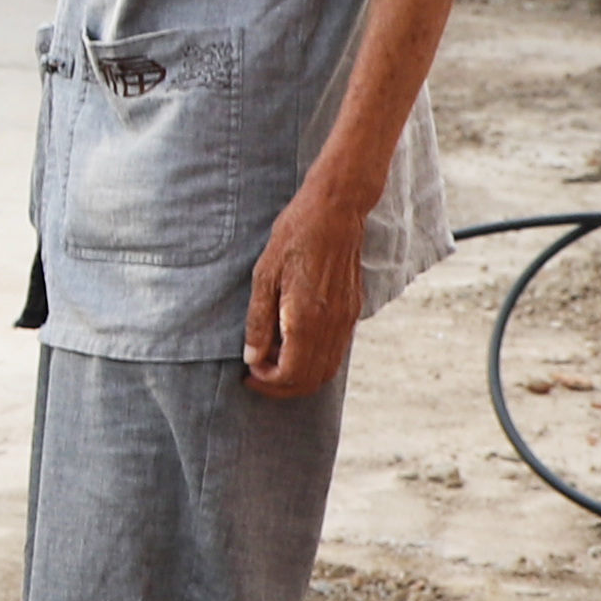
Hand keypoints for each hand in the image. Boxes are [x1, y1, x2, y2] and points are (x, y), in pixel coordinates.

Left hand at [244, 178, 372, 400]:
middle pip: (310, 380)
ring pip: (327, 371)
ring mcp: (346, 320)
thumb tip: (252, 358)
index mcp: (307, 319)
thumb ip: (258, 321)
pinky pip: (336, 352)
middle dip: (281, 387)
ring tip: (274, 362)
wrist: (335, 212)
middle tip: (257, 376)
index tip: (248, 372)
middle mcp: (331, 326)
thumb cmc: (295, 237)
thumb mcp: (264, 276)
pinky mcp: (352, 311)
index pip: (290, 374)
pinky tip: (294, 345)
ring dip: (299, 377)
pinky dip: (315, 361)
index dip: (266, 382)